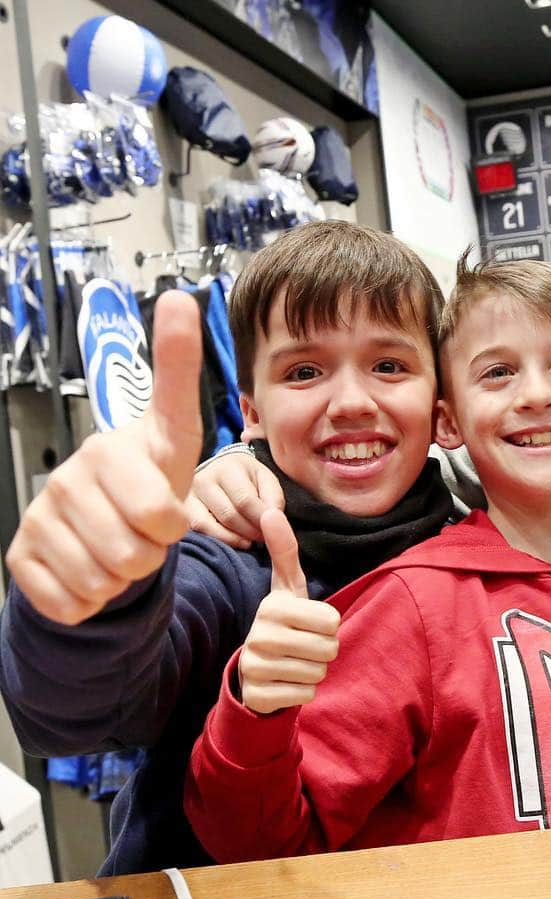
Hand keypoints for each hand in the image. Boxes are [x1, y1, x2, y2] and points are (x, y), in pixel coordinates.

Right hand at [6, 291, 203, 624]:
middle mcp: (83, 465)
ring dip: (127, 578)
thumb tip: (179, 297)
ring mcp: (46, 508)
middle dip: (159, 552)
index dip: (177, 350)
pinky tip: (88, 571)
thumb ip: (180, 401)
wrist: (100, 545)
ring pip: (112, 574)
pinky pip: (76, 599)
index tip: (182, 298)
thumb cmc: (147, 496)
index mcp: (132, 441)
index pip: (170, 398)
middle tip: (147, 534)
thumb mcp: (174, 459)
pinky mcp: (20, 553)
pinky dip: (91, 601)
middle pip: (149, 537)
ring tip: (121, 550)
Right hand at [186, 451, 284, 548]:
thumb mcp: (267, 480)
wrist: (223, 471)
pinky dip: (217, 539)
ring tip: (249, 541)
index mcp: (228, 468)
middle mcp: (203, 479)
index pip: (245, 501)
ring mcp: (188, 495)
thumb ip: (273, 499)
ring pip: (208, 525)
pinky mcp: (182, 510)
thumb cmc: (248, 478)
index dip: (261, 521)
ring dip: (233, 539)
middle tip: (263, 538)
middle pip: (228, 516)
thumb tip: (271, 521)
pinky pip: (196, 531)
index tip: (271, 530)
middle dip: (250, 531)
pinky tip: (233, 541)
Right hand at [238, 509, 339, 715]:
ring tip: (294, 661)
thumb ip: (284, 550)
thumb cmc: (282, 621)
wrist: (254, 670)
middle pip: (329, 648)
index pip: (332, 620)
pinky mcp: (258, 696)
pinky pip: (306, 694)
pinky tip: (286, 681)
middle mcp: (260, 636)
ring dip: (314, 670)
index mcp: (273, 606)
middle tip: (304, 645)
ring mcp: (256, 668)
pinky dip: (303, 691)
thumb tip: (270, 511)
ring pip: (319, 672)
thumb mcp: (287, 587)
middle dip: (324, 650)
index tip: (307, 623)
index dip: (328, 625)